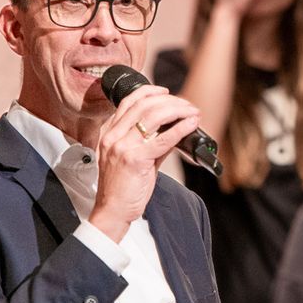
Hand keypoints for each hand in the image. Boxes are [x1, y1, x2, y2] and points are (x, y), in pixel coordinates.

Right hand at [90, 84, 200, 240]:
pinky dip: (181, 128)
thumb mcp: (133, 159)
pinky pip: (163, 139)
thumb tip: (174, 130)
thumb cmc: (121, 188)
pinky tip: (191, 124)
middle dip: (170, 101)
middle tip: (187, 105)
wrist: (112, 211)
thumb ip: (151, 143)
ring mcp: (122, 146)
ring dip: (178, 110)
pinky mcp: (135, 159)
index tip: (166, 92)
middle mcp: (113, 136)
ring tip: (192, 112)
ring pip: (154, 116)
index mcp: (109, 133)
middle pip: (144, 105)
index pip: (128, 101)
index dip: (149, 91)